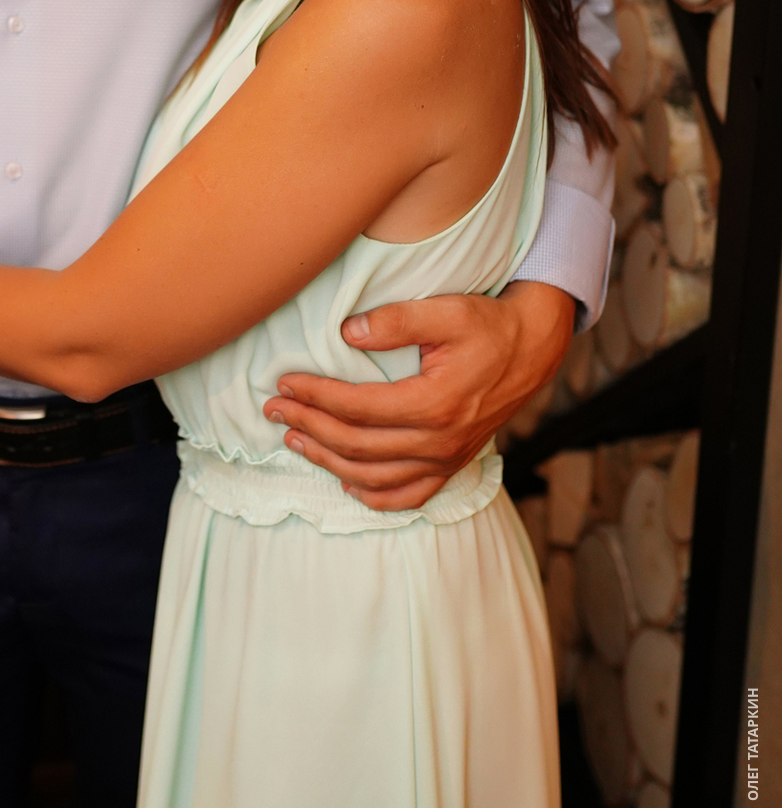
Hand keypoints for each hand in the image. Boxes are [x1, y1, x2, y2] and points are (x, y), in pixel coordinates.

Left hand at [262, 280, 574, 509]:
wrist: (532, 348)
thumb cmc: (487, 325)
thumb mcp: (446, 311)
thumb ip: (396, 321)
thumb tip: (348, 333)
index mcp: (434, 403)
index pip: (357, 407)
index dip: (316, 396)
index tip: (284, 383)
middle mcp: (439, 441)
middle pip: (357, 445)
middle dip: (309, 427)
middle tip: (274, 410)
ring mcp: (447, 458)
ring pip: (375, 475)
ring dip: (328, 461)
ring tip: (294, 439)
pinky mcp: (452, 464)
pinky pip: (409, 495)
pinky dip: (375, 496)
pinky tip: (347, 484)